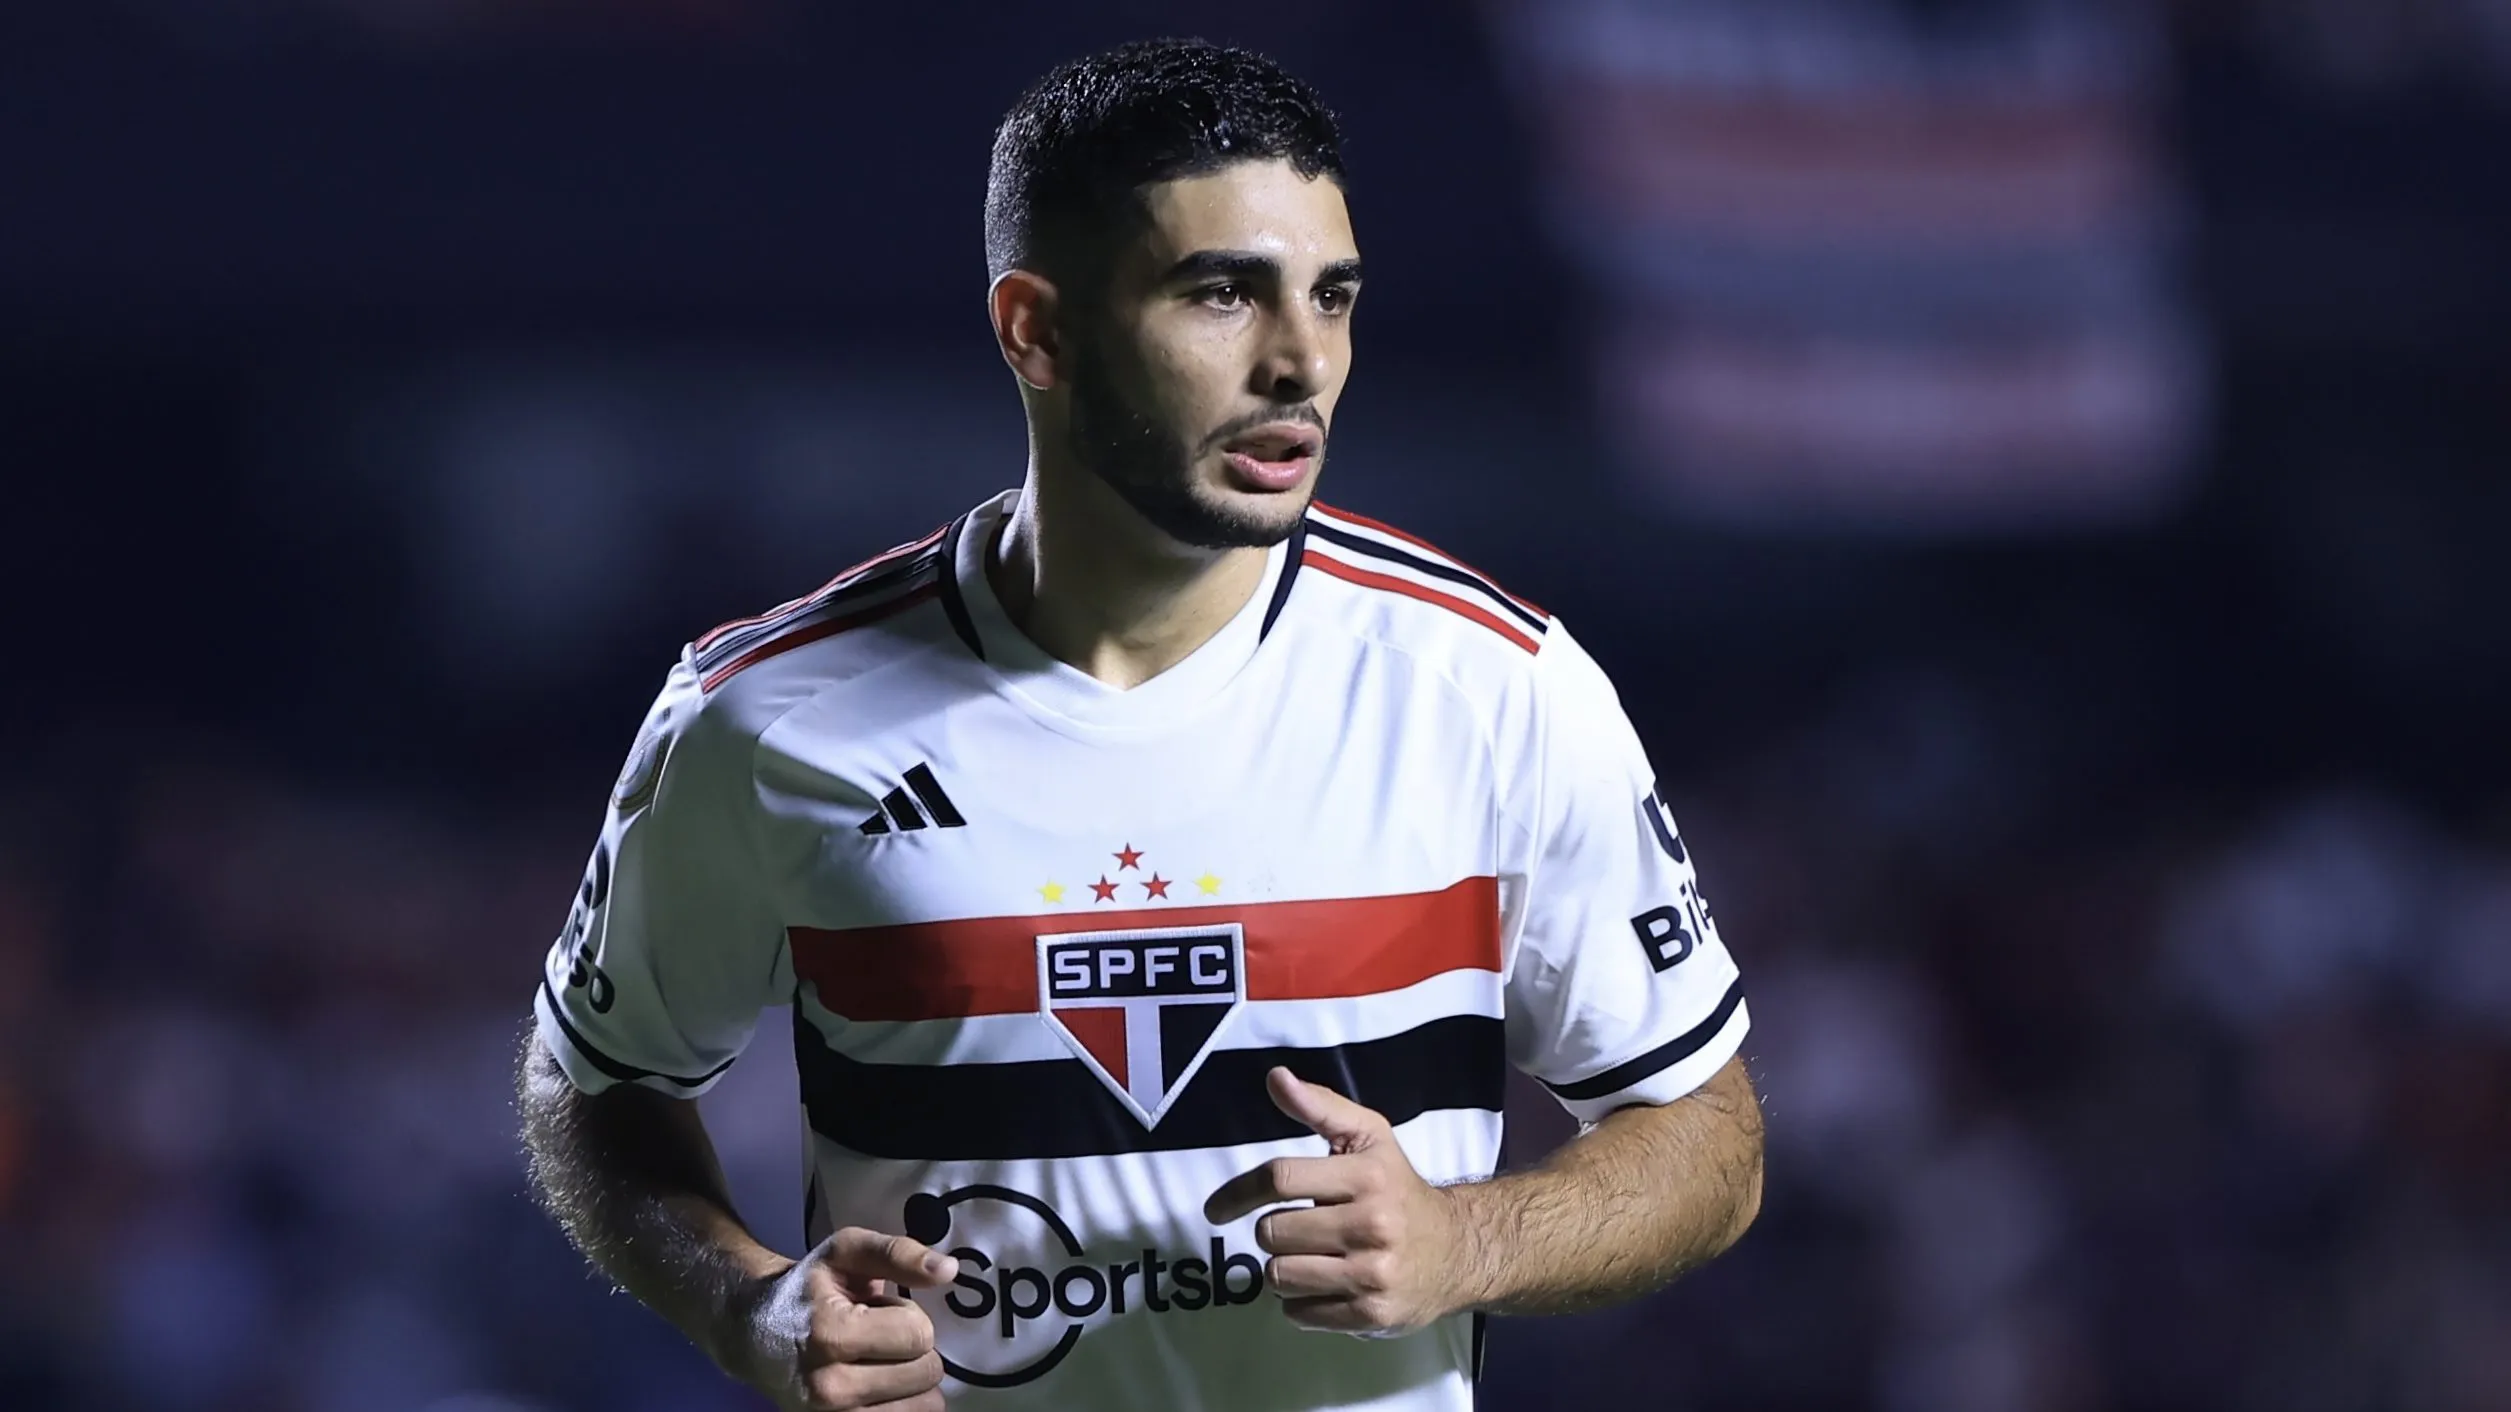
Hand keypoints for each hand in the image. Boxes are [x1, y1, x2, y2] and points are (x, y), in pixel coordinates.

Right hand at [726, 1226, 961, 1410]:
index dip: (908, 1316)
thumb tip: (949, 1271)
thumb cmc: (805, 1290)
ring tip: (874, 1362)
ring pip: (924, 1406)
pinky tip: (880, 1386)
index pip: (918, 1335)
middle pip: (926, 1372)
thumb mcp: (846, 1252)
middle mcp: (830, 1388)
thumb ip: (898, 1254)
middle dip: (912, 1349)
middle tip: (877, 1338)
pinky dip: (905, 1404)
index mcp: (830, 1334)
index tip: (878, 1311)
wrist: (753, 1334)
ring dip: (911, 1380)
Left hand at [1203, 1067, 1476, 1334]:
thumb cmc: (1399, 1188)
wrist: (1458, 1250)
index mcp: (1367, 1175)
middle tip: (1300, 1229)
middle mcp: (1372, 1225)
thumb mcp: (1369, 1137)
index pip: (1279, 1179)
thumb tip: (1275, 1078)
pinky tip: (1327, 1285)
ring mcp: (1372, 1275)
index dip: (1238, 1192)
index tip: (1215, 1208)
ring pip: (1279, 1276)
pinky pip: (1298, 1314)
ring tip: (1314, 1258)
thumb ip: (1320, 1106)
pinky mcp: (1371, 1315)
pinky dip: (1301, 1302)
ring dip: (1284, 1269)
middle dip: (1274, 1232)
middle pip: (1273, 1232)